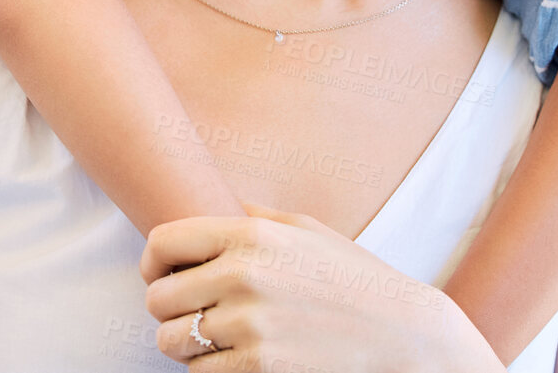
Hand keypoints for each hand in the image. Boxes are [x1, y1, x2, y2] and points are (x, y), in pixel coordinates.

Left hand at [141, 201, 495, 371]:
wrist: (406, 336)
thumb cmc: (355, 279)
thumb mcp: (307, 229)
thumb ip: (253, 214)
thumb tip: (213, 202)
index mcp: (252, 233)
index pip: (162, 241)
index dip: (151, 262)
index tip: (160, 275)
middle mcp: (245, 275)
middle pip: (159, 298)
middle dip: (168, 310)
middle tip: (190, 314)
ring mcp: (252, 325)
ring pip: (172, 342)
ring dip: (185, 345)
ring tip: (212, 340)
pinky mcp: (262, 367)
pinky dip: (208, 371)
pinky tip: (234, 361)